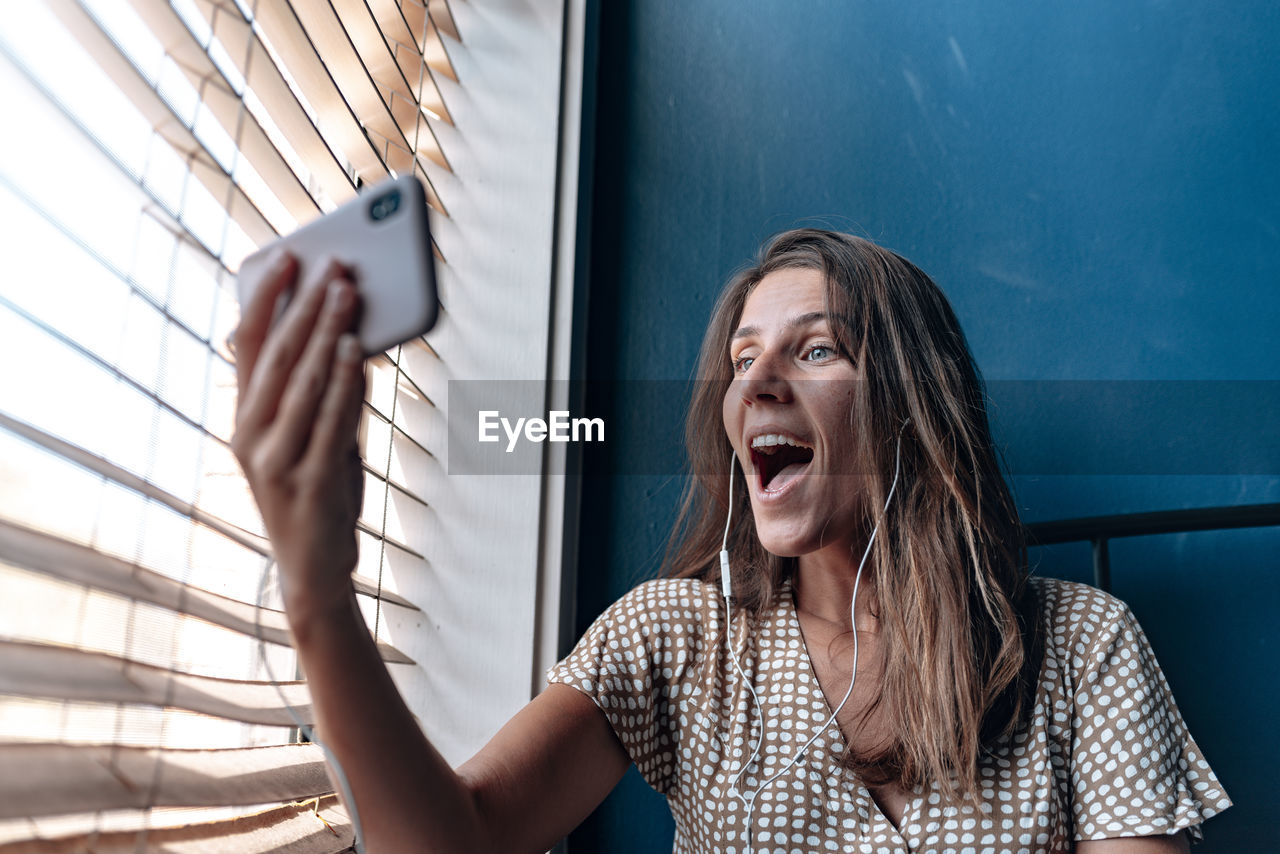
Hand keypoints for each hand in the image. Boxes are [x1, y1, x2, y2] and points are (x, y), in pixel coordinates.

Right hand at [231, 251, 365, 626]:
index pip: (249, 346)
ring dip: (329, 334)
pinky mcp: (310, 482)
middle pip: (280, 357)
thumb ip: (324, 392)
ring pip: (304, 383)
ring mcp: (276, 461)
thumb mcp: (311, 437)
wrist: (314, 571)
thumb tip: (350, 333)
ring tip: (349, 294)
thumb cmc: (316, 494)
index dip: (266, 298)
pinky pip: (330, 421)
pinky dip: (345, 383)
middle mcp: (250, 435)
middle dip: (308, 306)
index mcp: (244, 419)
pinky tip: (359, 352)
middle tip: (334, 265)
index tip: (287, 257)